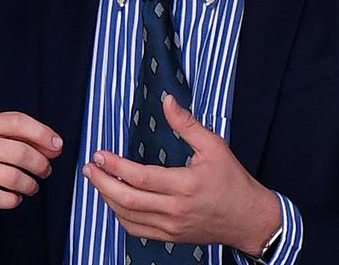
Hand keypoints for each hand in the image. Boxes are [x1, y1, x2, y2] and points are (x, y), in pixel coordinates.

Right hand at [0, 111, 61, 215]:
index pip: (19, 122)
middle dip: (40, 164)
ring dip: (30, 184)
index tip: (58, 146)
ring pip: (13, 178)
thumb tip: (54, 147)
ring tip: (32, 185)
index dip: (43, 134)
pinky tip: (15, 197)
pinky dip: (14, 200)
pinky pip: (0, 198)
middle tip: (45, 170)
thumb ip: (21, 136)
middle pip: (20, 153)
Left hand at [82, 95, 280, 253]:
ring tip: (97, 181)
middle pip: (127, 199)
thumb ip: (187, 124)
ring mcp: (171, 227)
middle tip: (90, 168)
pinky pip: (136, 231)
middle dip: (102, 183)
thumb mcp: (214, 146)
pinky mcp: (171, 237)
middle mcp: (175, 209)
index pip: (140, 177)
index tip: (100, 154)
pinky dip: (120, 215)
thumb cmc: (233, 182)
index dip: (115, 165)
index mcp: (185, 185)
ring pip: (128, 217)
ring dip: (107, 198)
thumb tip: (167, 101)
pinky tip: (115, 201)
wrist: (249, 219)